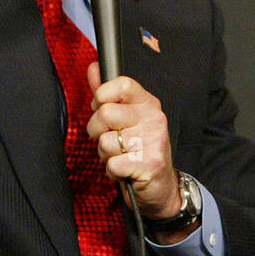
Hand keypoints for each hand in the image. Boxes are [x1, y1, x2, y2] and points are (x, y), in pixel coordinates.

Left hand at [85, 63, 181, 224]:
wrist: (161, 187)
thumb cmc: (139, 150)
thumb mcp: (125, 119)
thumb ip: (107, 93)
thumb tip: (93, 68)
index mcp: (147, 103)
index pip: (120, 85)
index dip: (102, 97)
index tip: (102, 110)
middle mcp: (153, 118)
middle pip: (105, 113)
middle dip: (97, 131)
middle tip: (111, 140)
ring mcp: (153, 140)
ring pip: (105, 141)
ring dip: (106, 155)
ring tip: (121, 157)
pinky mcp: (149, 163)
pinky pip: (112, 164)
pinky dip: (112, 172)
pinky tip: (125, 171)